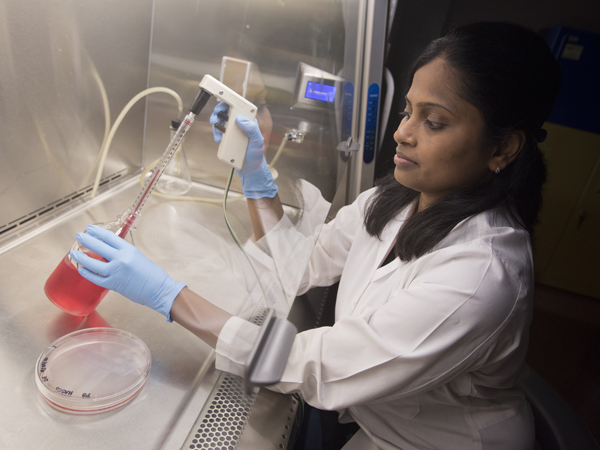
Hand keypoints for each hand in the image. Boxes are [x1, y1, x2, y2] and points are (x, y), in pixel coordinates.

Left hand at [70, 225, 185, 320]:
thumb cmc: (152, 274)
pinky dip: (87, 274)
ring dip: (82, 258)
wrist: (158, 289)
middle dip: (86, 240)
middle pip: (99, 247)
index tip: (90, 229)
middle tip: (79, 236)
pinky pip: (96, 278)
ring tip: (74, 253)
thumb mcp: (138, 257)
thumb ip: (123, 254)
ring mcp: (116, 272)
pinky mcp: (113, 284)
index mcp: (129, 250)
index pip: (109, 237)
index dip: (97, 232)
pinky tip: (82, 269)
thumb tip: (109, 253)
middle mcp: (121, 259)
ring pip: (93, 264)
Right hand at [209, 102, 277, 198]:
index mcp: (249, 122)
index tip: (222, 100)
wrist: (250, 170)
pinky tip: (219, 139)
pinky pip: (219, 132)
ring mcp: (234, 132)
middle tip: (216, 119)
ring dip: (216, 123)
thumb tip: (240, 118)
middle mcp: (241, 125)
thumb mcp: (257, 142)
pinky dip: (216, 133)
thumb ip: (252, 129)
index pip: (239, 107)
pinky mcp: (228, 139)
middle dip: (218, 112)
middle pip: (227, 111)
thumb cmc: (256, 156)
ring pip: (221, 121)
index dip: (229, 102)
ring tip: (218, 132)